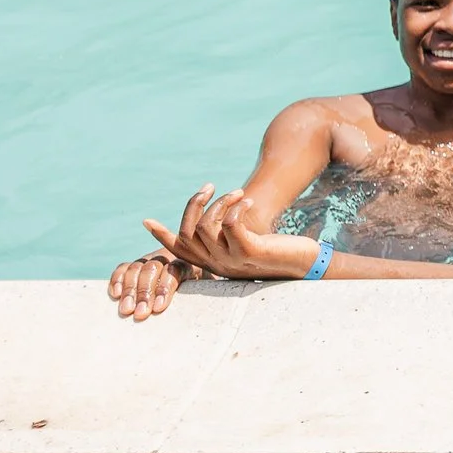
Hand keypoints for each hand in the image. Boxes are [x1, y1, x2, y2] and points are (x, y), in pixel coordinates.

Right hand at [108, 250, 196, 321]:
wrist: (191, 281)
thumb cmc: (195, 293)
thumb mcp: (200, 293)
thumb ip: (194, 298)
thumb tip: (191, 317)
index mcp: (187, 263)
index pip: (174, 270)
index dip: (165, 288)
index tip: (158, 307)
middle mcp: (167, 258)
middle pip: (152, 268)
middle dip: (145, 292)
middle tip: (140, 313)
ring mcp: (149, 260)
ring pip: (136, 268)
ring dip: (130, 290)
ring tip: (126, 309)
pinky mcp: (135, 265)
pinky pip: (123, 268)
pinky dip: (117, 279)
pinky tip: (115, 293)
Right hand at [142, 185, 320, 280]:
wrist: (307, 266)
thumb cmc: (278, 252)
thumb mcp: (246, 244)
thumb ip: (226, 236)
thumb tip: (213, 216)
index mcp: (212, 263)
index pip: (179, 251)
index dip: (161, 236)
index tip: (146, 220)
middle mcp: (217, 264)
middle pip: (187, 232)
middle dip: (194, 204)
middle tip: (209, 186)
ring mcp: (231, 260)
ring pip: (206, 226)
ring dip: (219, 202)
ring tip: (238, 193)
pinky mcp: (250, 252)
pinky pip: (230, 225)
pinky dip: (234, 208)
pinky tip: (246, 202)